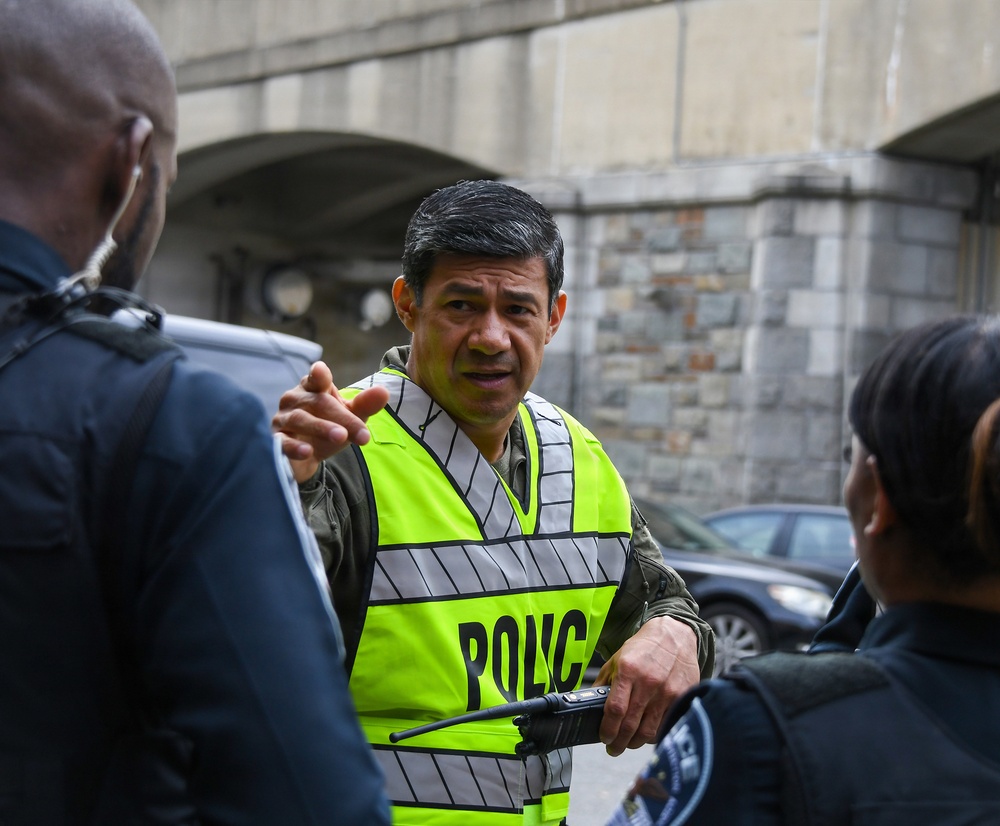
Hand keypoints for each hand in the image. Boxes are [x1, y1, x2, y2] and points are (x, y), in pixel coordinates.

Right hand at [271, 361, 388, 482]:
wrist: (307, 456)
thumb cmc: (328, 427)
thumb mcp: (350, 417)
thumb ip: (365, 405)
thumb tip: (383, 392)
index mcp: (312, 388)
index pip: (316, 378)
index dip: (318, 375)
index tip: (321, 371)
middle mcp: (294, 399)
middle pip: (318, 402)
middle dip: (342, 417)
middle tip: (362, 433)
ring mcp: (282, 419)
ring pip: (300, 420)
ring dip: (321, 428)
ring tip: (341, 436)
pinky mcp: (275, 440)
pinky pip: (282, 441)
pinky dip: (294, 447)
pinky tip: (307, 452)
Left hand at [593, 616, 700, 755]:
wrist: (674, 636)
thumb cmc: (643, 649)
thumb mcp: (617, 660)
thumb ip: (604, 683)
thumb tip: (590, 706)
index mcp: (628, 671)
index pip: (615, 710)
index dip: (608, 729)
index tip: (604, 737)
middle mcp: (648, 682)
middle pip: (631, 725)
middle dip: (619, 743)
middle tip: (613, 748)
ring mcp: (667, 692)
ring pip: (649, 731)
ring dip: (635, 743)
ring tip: (629, 743)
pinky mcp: (682, 697)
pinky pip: (666, 725)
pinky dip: (655, 735)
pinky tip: (647, 734)